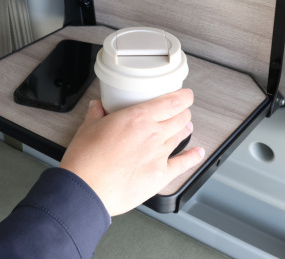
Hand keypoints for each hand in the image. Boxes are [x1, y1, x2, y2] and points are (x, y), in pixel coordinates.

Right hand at [59, 89, 204, 215]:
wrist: (87, 190)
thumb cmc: (86, 161)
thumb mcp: (87, 128)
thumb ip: (96, 114)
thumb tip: (97, 106)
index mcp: (137, 118)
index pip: (171, 102)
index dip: (184, 97)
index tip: (185, 94)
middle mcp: (153, 134)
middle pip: (180, 118)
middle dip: (184, 112)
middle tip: (182, 111)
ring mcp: (159, 155)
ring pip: (181, 136)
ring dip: (185, 129)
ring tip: (186, 126)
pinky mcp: (160, 175)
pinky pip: (183, 164)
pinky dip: (193, 158)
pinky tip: (198, 154)